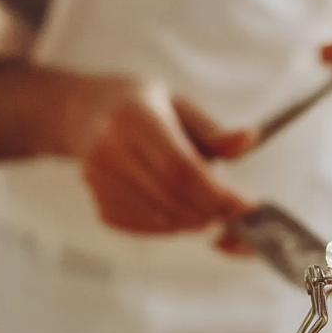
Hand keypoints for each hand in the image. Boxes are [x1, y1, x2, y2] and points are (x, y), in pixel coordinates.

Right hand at [57, 77, 255, 234]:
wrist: (83, 114)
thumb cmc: (139, 107)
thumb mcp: (178, 105)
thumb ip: (213, 131)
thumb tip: (248, 140)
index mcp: (133, 117)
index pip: (180, 167)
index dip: (217, 192)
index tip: (246, 203)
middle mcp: (109, 149)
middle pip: (172, 197)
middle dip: (211, 210)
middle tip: (233, 210)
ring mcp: (98, 180)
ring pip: (159, 219)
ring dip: (194, 221)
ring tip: (209, 207)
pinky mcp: (98, 203)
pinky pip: (144, 227)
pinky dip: (171, 226)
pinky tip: (179, 208)